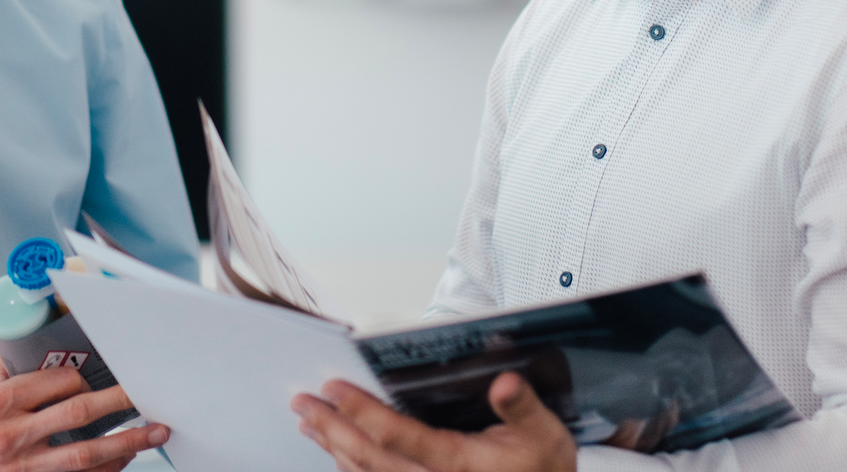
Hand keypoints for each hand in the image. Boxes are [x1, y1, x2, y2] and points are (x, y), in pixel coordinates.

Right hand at [0, 355, 168, 471]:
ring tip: (153, 433)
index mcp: (0, 402)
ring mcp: (20, 468)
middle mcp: (12, 435)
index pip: (58, 382)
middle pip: (79, 415)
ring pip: (84, 456)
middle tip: (148, 395)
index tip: (100, 375)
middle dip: (120, 403)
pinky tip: (123, 461)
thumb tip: (41, 347)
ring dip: (125, 443)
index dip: (85, 378)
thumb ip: (7, 368)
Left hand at [291, 371, 575, 471]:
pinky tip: (334, 449)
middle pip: (370, 458)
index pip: (399, 436)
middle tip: (302, 400)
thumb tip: (505, 383)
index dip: (363, 412)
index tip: (334, 388)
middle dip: (332, 427)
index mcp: (458, 464)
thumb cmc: (543, 466)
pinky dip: (349, 466)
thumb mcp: (545, 433)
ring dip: (333, 447)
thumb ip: (523, 407)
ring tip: (307, 421)